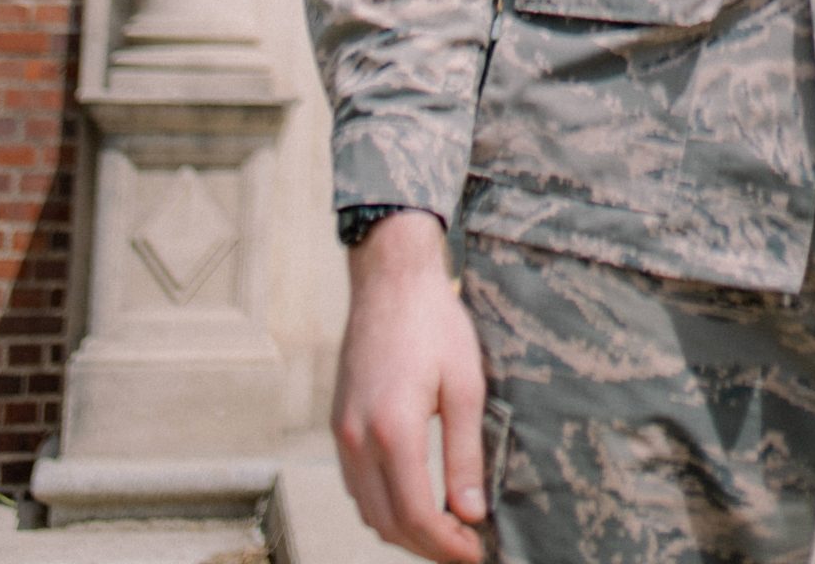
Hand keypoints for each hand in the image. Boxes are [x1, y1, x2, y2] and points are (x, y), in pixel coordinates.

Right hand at [332, 210, 489, 561]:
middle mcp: (357, 439)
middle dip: (426, 546)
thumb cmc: (434, 323)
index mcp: (392, 430)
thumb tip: (472, 513)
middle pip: (387, 523)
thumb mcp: (466, 385)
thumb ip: (466, 455)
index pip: (415, 516)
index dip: (447, 545)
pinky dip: (382, 505)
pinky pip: (356, 485)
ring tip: (444, 528)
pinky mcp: (338, 423)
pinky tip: (413, 497)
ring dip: (402, 529)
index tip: (475, 553)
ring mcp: (341, 433)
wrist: (391, 278)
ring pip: (366, 510)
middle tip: (464, 546)